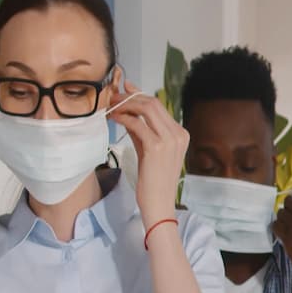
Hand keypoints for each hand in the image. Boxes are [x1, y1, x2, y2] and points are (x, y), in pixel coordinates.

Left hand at [107, 81, 188, 226]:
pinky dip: (124, 118)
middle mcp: (178, 134)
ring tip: (111, 106)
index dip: (139, 94)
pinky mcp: (157, 147)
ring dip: (126, 104)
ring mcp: (170, 140)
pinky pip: (137, 124)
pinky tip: (114, 119)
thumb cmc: (153, 181)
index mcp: (180, 134)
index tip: (124, 89)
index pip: (159, 105)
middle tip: (112, 97)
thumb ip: (141, 130)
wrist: (159, 204)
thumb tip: (127, 111)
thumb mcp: (148, 150)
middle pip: (153, 102)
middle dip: (130, 96)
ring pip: (147, 108)